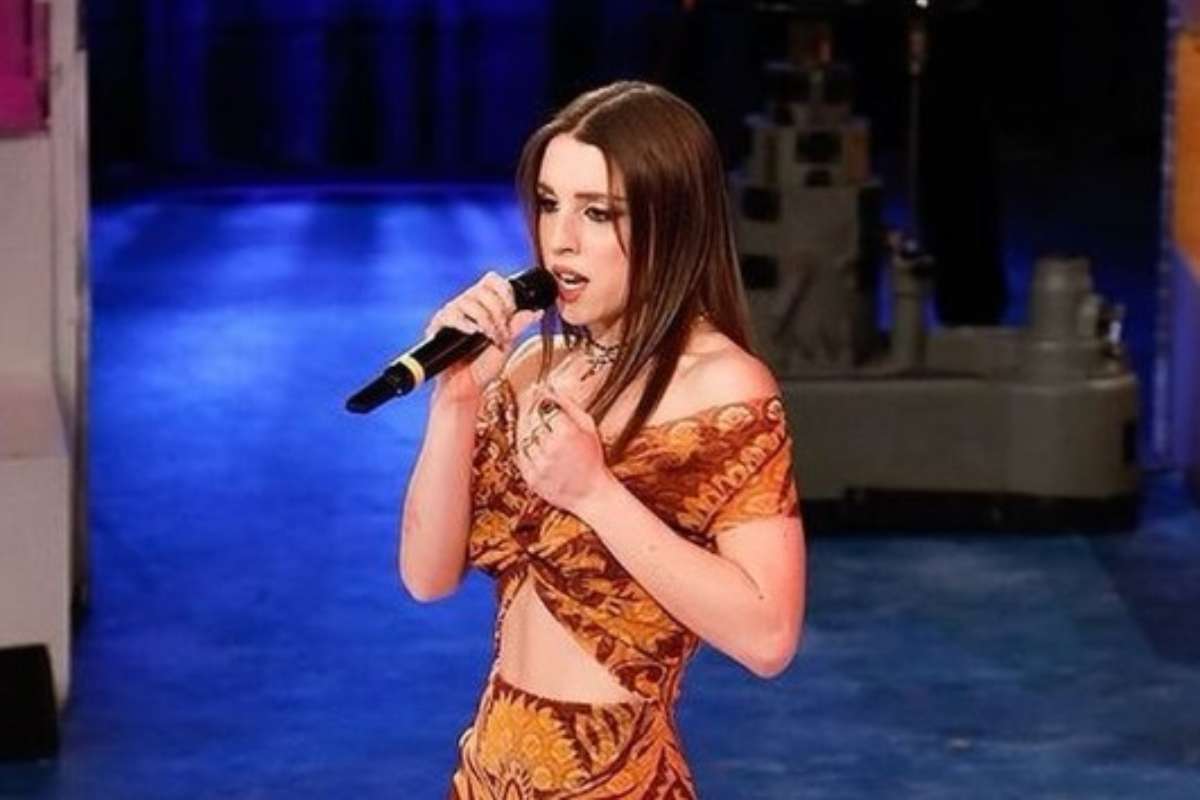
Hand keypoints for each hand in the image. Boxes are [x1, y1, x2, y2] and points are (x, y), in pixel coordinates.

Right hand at [424, 270, 543, 402]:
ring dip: (486, 321)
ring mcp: (452, 313)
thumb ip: (518, 326)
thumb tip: (536, 311)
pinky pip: (452, 315)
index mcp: (483, 304)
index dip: (505, 292)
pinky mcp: (439, 326)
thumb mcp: (507, 344)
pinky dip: (466, 324)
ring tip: (490, 339)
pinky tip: (474, 333)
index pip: (492, 280)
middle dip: (499, 311)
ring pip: (470, 301)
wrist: (467, 388)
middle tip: (501, 333)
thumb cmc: (484, 366)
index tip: (511, 312)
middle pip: (483, 288)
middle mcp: (466, 304)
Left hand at [514, 382, 614, 516]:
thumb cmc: (592, 459)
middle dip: (532, 411)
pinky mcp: (531, 477)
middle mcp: (551, 449)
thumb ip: (568, 405)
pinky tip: (536, 446)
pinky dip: (525, 448)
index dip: (541, 400)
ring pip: (523, 436)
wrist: (591, 493)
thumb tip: (549, 387)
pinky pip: (520, 455)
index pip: (544, 407)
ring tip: (540, 431)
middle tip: (535, 408)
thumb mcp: (588, 426)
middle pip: (531, 420)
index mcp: (567, 433)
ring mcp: (539, 464)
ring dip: (527, 430)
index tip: (541, 397)